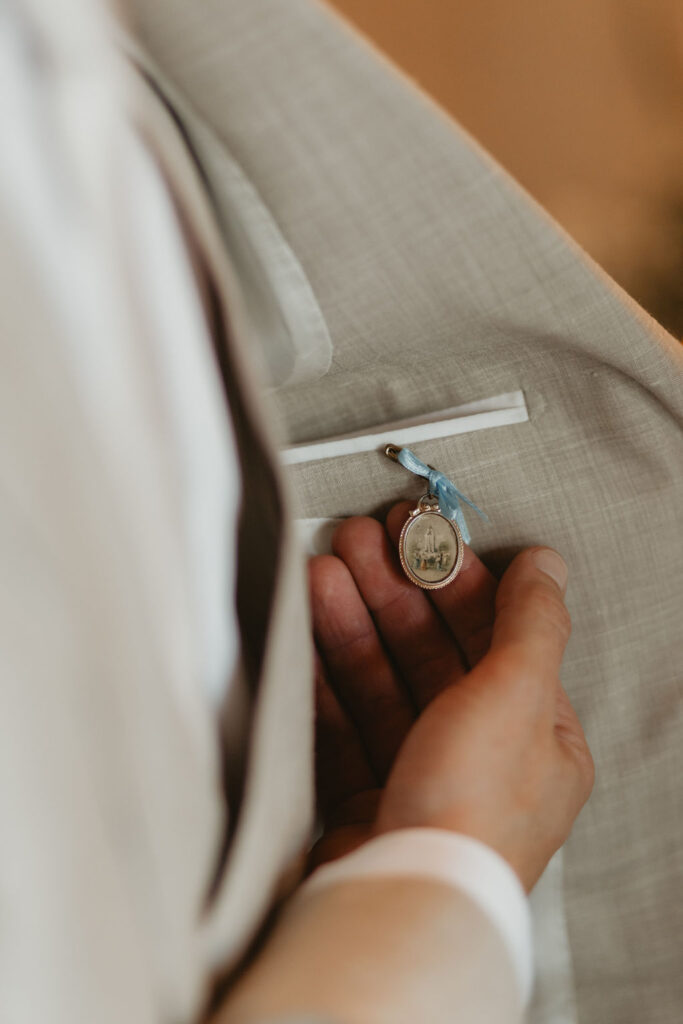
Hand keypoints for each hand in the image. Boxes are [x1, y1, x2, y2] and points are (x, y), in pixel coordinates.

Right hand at [308, 502, 593, 891]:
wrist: (401, 901)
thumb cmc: (473, 806)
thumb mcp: (517, 696)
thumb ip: (531, 622)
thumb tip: (548, 563)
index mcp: (536, 736)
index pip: (493, 637)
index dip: (452, 579)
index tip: (414, 535)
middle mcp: (481, 757)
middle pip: (430, 655)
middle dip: (392, 593)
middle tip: (355, 541)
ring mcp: (420, 779)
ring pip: (382, 684)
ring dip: (351, 625)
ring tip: (320, 574)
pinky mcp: (366, 800)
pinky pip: (345, 725)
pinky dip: (325, 680)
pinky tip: (305, 637)